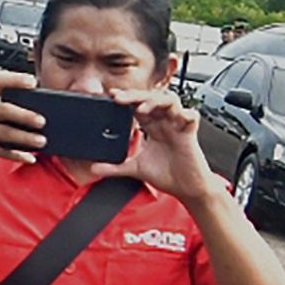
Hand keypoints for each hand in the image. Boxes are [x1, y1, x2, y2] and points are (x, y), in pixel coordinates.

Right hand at [0, 71, 48, 172]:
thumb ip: (1, 102)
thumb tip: (36, 105)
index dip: (16, 80)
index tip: (33, 82)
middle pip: (4, 110)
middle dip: (25, 116)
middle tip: (42, 121)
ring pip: (5, 133)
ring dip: (25, 138)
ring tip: (41, 141)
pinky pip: (2, 151)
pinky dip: (18, 155)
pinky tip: (30, 158)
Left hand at [90, 85, 223, 207]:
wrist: (186, 189)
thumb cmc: (168, 175)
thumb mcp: (135, 169)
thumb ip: (115, 167)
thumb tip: (93, 169)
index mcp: (153, 127)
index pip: (138, 105)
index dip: (126, 98)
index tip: (111, 96)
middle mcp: (165, 122)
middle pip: (151, 98)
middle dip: (135, 95)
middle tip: (119, 98)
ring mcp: (178, 126)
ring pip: (170, 101)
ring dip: (155, 101)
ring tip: (142, 108)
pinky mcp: (190, 133)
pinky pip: (191, 116)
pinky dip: (184, 113)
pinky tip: (174, 117)